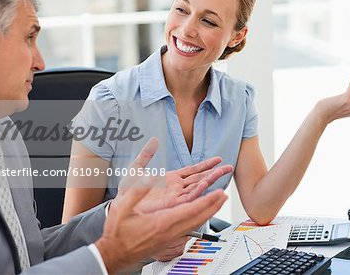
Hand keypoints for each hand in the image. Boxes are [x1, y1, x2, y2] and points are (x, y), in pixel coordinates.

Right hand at [95, 188, 226, 273]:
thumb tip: (150, 175)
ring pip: (195, 223)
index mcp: (163, 222)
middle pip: (199, 217)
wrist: (114, 253)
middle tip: (224, 195)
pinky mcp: (168, 240)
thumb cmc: (118, 231)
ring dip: (208, 212)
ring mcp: (170, 238)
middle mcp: (170, 231)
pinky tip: (201, 215)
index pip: (192, 210)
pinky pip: (189, 228)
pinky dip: (198, 218)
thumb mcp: (125, 206)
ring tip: (217, 203)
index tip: (218, 193)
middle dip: (213, 206)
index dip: (207, 201)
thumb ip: (139, 189)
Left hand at [118, 137, 232, 212]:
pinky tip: (205, 183)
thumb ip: (146, 154)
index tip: (218, 160)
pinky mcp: (172, 205)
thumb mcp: (136, 169)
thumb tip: (153, 140)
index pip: (192, 171)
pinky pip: (188, 197)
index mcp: (170, 180)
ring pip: (197, 187)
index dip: (205, 165)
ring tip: (223, 173)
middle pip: (199, 178)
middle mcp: (176, 189)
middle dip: (215, 172)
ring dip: (211, 180)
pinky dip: (198, 190)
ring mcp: (175, 197)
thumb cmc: (126, 194)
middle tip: (229, 166)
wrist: (119, 209)